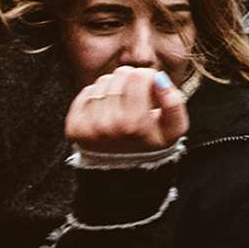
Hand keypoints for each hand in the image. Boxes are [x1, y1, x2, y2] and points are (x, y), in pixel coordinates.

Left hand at [66, 66, 188, 154]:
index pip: (138, 76)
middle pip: (119, 75)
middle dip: (131, 81)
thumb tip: (159, 78)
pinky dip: (98, 95)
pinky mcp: (73, 127)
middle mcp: (107, 125)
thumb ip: (173, 103)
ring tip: (123, 104)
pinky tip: (108, 108)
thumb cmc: (152, 144)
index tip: (152, 87)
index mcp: (133, 124)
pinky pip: (85, 92)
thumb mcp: (175, 129)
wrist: (125, 172)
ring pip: (102, 82)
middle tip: (137, 97)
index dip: (148, 77)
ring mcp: (87, 127)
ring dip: (115, 87)